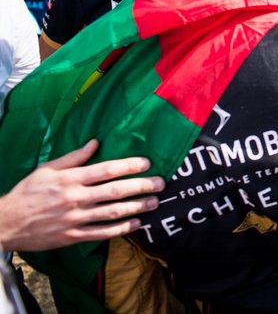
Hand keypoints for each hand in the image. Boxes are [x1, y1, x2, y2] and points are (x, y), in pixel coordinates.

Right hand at [0, 140, 164, 252]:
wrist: (7, 222)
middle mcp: (75, 198)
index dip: (128, 166)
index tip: (147, 163)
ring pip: (112, 212)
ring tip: (154, 202)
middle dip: (141, 186)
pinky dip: (121, 229)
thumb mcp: (47, 169)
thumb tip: (96, 142)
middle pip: (114, 191)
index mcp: (70, 179)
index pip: (105, 170)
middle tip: (160, 183)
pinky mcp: (73, 236)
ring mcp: (75, 219)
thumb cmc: (28, 192)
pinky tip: (136, 224)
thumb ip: (74, 157)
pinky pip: (102, 233)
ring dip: (136, 207)